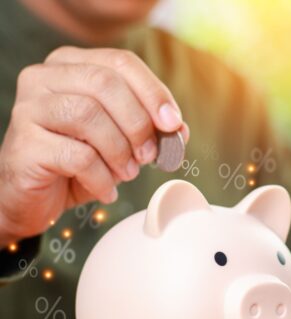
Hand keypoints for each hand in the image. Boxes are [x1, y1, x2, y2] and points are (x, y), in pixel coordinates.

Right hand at [0, 46, 187, 246]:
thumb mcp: (121, 140)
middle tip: (150, 155)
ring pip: (88, 114)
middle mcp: (44, 77)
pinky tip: (106, 189)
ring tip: (127, 173)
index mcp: (72, 65)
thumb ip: (150, 127)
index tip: (173, 124)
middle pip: (105, 83)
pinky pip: (77, 155)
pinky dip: (101, 177)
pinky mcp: (24, 144)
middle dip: (138, 122)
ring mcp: (28, 107)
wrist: (34, 197)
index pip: (121, 62)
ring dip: (120, 150)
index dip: (154, 92)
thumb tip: (179, 128)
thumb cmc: (79, 162)